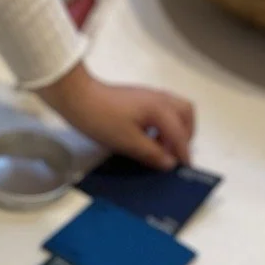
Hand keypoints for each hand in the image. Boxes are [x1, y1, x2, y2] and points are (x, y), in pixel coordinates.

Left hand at [40, 64, 194, 169]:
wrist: (78, 97)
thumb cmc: (102, 120)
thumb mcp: (128, 142)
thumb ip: (151, 153)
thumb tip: (170, 163)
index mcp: (160, 109)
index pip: (179, 133)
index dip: (183, 152)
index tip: (185, 168)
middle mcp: (160, 98)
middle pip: (186, 113)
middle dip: (186, 134)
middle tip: (176, 154)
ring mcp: (149, 95)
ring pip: (175, 109)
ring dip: (175, 128)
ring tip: (163, 148)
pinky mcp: (139, 97)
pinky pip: (162, 109)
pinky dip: (164, 123)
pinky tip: (150, 137)